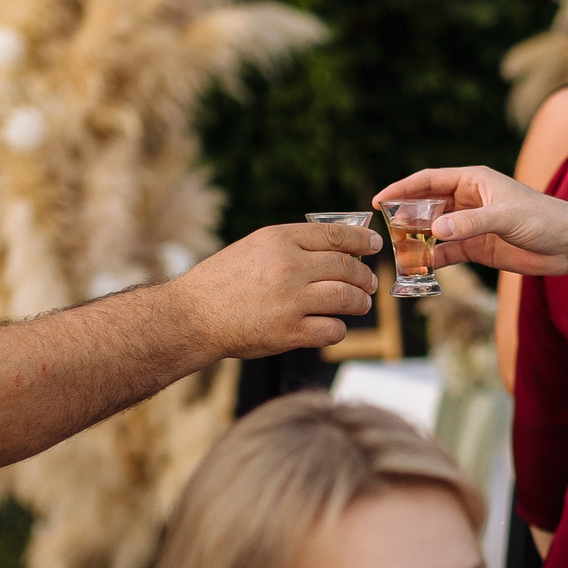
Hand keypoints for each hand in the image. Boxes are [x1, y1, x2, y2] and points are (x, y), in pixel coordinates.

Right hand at [172, 222, 379, 359]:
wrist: (193, 315)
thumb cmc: (224, 281)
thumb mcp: (255, 247)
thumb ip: (293, 244)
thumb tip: (339, 248)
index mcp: (279, 239)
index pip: (337, 236)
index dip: (363, 241)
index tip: (374, 245)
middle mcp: (288, 266)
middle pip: (347, 267)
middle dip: (365, 277)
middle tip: (369, 283)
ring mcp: (290, 300)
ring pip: (347, 298)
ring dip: (360, 302)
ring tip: (360, 304)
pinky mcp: (289, 332)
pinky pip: (333, 329)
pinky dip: (338, 328)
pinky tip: (333, 326)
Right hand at [371, 167, 567, 276]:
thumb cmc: (542, 218)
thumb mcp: (504, 217)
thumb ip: (469, 224)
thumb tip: (435, 230)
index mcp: (473, 180)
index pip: (429, 180)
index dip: (403, 188)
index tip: (380, 200)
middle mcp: (468, 200)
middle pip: (427, 205)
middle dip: (405, 216)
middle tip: (384, 231)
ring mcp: (471, 224)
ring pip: (434, 230)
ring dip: (416, 240)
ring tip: (397, 252)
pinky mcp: (477, 247)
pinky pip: (447, 252)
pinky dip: (432, 259)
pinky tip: (419, 267)